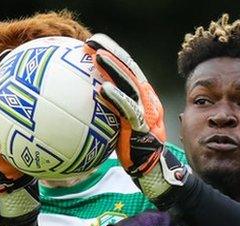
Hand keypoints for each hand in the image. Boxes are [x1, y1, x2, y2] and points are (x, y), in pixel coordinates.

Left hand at [84, 34, 186, 203]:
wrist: (153, 172)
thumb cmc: (133, 150)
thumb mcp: (120, 126)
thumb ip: (110, 111)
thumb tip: (86, 102)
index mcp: (141, 96)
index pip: (127, 68)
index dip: (113, 51)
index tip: (94, 41)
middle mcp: (146, 99)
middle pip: (129, 69)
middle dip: (111, 51)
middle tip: (92, 40)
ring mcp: (146, 112)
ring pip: (130, 84)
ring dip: (113, 68)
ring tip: (97, 56)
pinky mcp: (143, 126)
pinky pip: (129, 109)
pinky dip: (117, 97)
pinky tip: (103, 88)